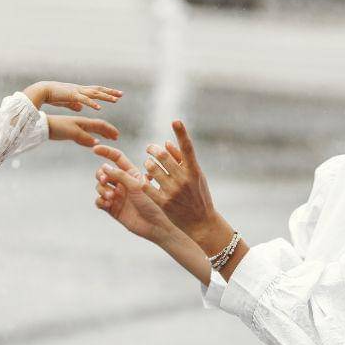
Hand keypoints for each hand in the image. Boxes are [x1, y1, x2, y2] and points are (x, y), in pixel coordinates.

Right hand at [24, 81, 121, 110]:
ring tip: (115, 100)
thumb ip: (75, 104)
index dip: (106, 92)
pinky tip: (98, 107)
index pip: (96, 90)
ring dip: (105, 97)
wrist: (43, 90)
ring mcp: (77, 91)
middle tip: (122, 94)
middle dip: (110, 92)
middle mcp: (80, 89)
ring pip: (94, 94)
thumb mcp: (67, 101)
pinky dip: (91, 103)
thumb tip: (82, 107)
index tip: (116, 94)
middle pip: (98, 90)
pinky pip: (84, 100)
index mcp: (80, 90)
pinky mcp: (71, 96)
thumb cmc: (53, 95)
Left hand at [47, 115, 118, 147]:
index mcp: (84, 122)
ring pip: (93, 131)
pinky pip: (85, 136)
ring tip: (108, 138)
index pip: (101, 125)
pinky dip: (92, 139)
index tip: (117, 135)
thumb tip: (98, 143)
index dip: (110, 130)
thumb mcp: (73, 133)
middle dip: (108, 132)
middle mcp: (82, 124)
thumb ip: (85, 138)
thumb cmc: (58, 127)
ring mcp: (77, 128)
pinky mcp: (71, 132)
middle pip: (99, 127)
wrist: (44, 126)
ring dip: (101, 134)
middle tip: (116, 137)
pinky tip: (92, 143)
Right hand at [93, 145, 174, 242]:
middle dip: (101, 174)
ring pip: (100, 187)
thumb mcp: (137, 185)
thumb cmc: (153, 203)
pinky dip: (100, 200)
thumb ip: (120, 175)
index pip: (116, 158)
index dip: (105, 152)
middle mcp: (122, 183)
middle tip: (105, 180)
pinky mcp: (112, 209)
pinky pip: (99, 201)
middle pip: (103, 172)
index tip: (95, 149)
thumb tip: (104, 166)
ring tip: (111, 197)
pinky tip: (107, 203)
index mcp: (131, 173)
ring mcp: (117, 196)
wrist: (157, 226)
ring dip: (102, 189)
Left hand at [100, 121, 226, 250]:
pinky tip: (144, 179)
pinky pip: (147, 186)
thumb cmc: (198, 196)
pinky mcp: (164, 202)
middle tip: (149, 148)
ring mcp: (173, 191)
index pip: (187, 148)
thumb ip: (181, 159)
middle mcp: (184, 179)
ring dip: (147, 164)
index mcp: (194, 170)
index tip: (175, 120)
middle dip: (153, 150)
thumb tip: (166, 142)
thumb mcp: (196, 177)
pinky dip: (144, 180)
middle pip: (163, 156)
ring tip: (148, 165)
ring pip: (152, 169)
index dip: (182, 133)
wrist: (201, 223)